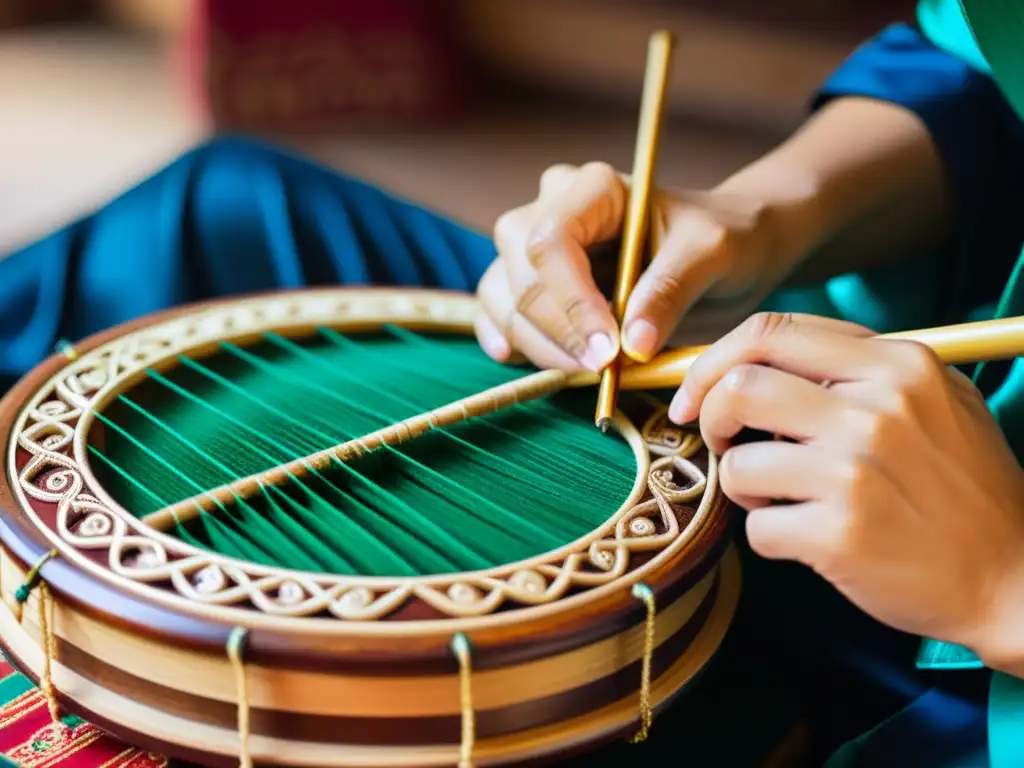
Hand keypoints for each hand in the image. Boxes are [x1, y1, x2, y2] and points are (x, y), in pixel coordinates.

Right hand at [474, 162, 786, 371]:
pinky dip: (512, 343)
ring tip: (588, 373)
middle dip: (557, 331)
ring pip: (502, 298)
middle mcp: (550, 209)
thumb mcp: (712, 254)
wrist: (721, 255)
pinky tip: (529, 361)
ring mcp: (532, 247)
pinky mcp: (528, 284)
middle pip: (520, 273)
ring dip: (538, 346)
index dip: (571, 302)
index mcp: (592, 188)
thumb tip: (633, 345)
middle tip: (603, 372)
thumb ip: (671, 291)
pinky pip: (498, 314)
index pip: (551, 240)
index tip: (608, 352)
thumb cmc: (722, 240)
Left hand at [669, 312, 1023, 667]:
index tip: (696, 393)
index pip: (770, 331)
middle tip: (722, 443)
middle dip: (711, 415)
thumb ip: (859, 369)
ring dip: (741, 484)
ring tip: (776, 497)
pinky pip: (757, 528)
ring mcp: (857, 472)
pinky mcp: (841, 534)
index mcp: (897, 365)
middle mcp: (877, 409)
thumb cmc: (961, 487)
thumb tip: (758, 360)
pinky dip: (768, 537)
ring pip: (737, 461)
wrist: (1013, 579)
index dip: (713, 360)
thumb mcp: (936, 400)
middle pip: (739, 386)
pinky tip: (804, 540)